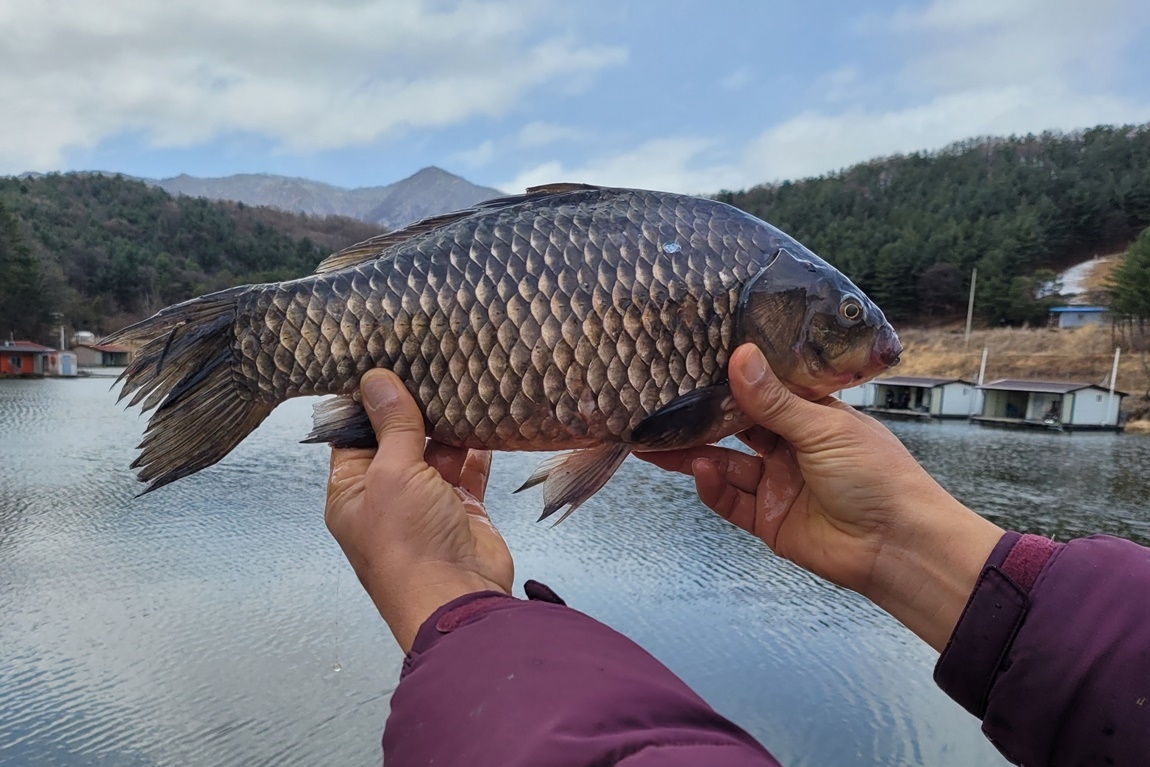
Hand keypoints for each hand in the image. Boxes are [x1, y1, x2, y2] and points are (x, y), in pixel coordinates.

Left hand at [325, 369, 513, 652]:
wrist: (457, 597)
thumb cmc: (407, 541)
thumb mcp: (392, 473)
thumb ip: (392, 425)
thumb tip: (377, 380)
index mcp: (351, 490)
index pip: (352, 435)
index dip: (368, 402)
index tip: (385, 362)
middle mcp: (386, 495)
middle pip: (396, 440)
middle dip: (413, 408)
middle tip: (429, 362)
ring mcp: (426, 503)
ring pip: (435, 452)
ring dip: (447, 425)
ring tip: (459, 381)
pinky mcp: (463, 508)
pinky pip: (467, 469)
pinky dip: (475, 447)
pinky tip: (484, 416)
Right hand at [638, 344, 1001, 650]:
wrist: (898, 546)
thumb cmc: (878, 476)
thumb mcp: (823, 428)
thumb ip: (773, 400)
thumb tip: (739, 355)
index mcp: (811, 416)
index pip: (761, 391)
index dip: (728, 380)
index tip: (690, 365)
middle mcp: (790, 448)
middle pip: (734, 430)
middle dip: (698, 420)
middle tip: (656, 407)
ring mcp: (777, 485)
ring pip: (725, 465)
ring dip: (694, 454)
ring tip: (659, 442)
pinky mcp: (768, 520)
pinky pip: (731, 501)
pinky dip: (712, 487)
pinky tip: (701, 472)